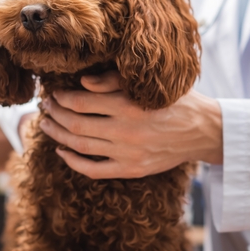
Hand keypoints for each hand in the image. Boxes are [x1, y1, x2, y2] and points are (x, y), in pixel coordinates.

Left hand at [39, 71, 222, 178]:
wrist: (202, 130)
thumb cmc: (176, 100)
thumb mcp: (148, 84)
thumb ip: (114, 81)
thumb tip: (82, 82)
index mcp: (128, 106)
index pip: (80, 102)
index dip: (61, 98)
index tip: (54, 93)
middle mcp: (125, 131)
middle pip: (75, 124)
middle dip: (55, 114)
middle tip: (46, 107)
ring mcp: (127, 154)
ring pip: (79, 146)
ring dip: (58, 135)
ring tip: (47, 125)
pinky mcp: (131, 169)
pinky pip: (93, 169)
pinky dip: (73, 162)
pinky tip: (62, 151)